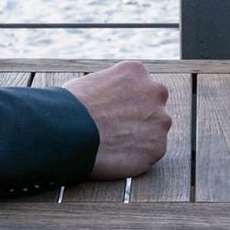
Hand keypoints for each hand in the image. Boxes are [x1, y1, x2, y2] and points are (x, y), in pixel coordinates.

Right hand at [65, 61, 171, 179]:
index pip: (139, 86)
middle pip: (152, 107)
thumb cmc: (70, 107)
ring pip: (154, 132)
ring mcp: (160, 120)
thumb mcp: (89, 83)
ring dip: (139, 139)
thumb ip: (108, 89)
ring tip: (113, 147)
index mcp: (136, 71)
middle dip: (139, 118)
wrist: (69, 131)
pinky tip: (116, 158)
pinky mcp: (157, 147)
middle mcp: (155, 91)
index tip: (113, 113)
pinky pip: (150, 154)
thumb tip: (105, 99)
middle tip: (116, 131)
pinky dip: (136, 158)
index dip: (125, 101)